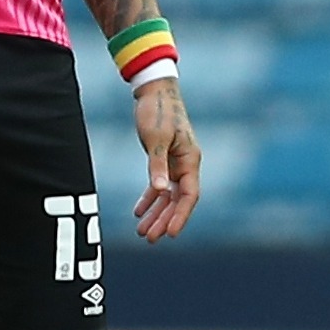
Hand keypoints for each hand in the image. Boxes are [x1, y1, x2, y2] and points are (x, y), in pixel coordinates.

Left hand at [132, 77, 201, 240]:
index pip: (189, 196)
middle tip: (150, 239)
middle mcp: (186, 164)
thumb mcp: (155, 138)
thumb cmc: (157, 111)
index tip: (170, 234)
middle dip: (164, 220)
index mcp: (190, 160)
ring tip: (142, 232)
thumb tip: (160, 191)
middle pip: (178, 201)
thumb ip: (157, 165)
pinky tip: (139, 212)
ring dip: (156, 214)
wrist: (153, 90)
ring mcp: (175, 163)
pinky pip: (159, 185)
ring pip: (168, 196)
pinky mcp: (163, 159)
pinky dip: (150, 199)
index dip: (180, 216)